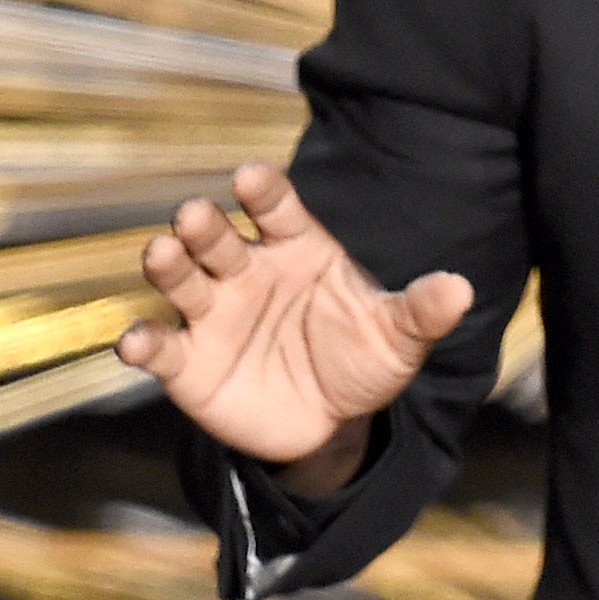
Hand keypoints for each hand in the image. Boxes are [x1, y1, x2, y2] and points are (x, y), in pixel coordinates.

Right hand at [116, 163, 472, 469]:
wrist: (331, 422)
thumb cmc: (361, 359)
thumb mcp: (398, 338)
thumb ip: (421, 312)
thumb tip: (460, 290)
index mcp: (298, 250)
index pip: (277, 210)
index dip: (264, 192)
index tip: (251, 177)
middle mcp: (247, 273)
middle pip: (218, 239)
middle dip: (203, 226)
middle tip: (193, 215)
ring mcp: (213, 315)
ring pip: (182, 281)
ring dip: (168, 265)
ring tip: (162, 254)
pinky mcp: (189, 363)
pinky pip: (161, 347)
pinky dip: (144, 343)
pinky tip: (138, 343)